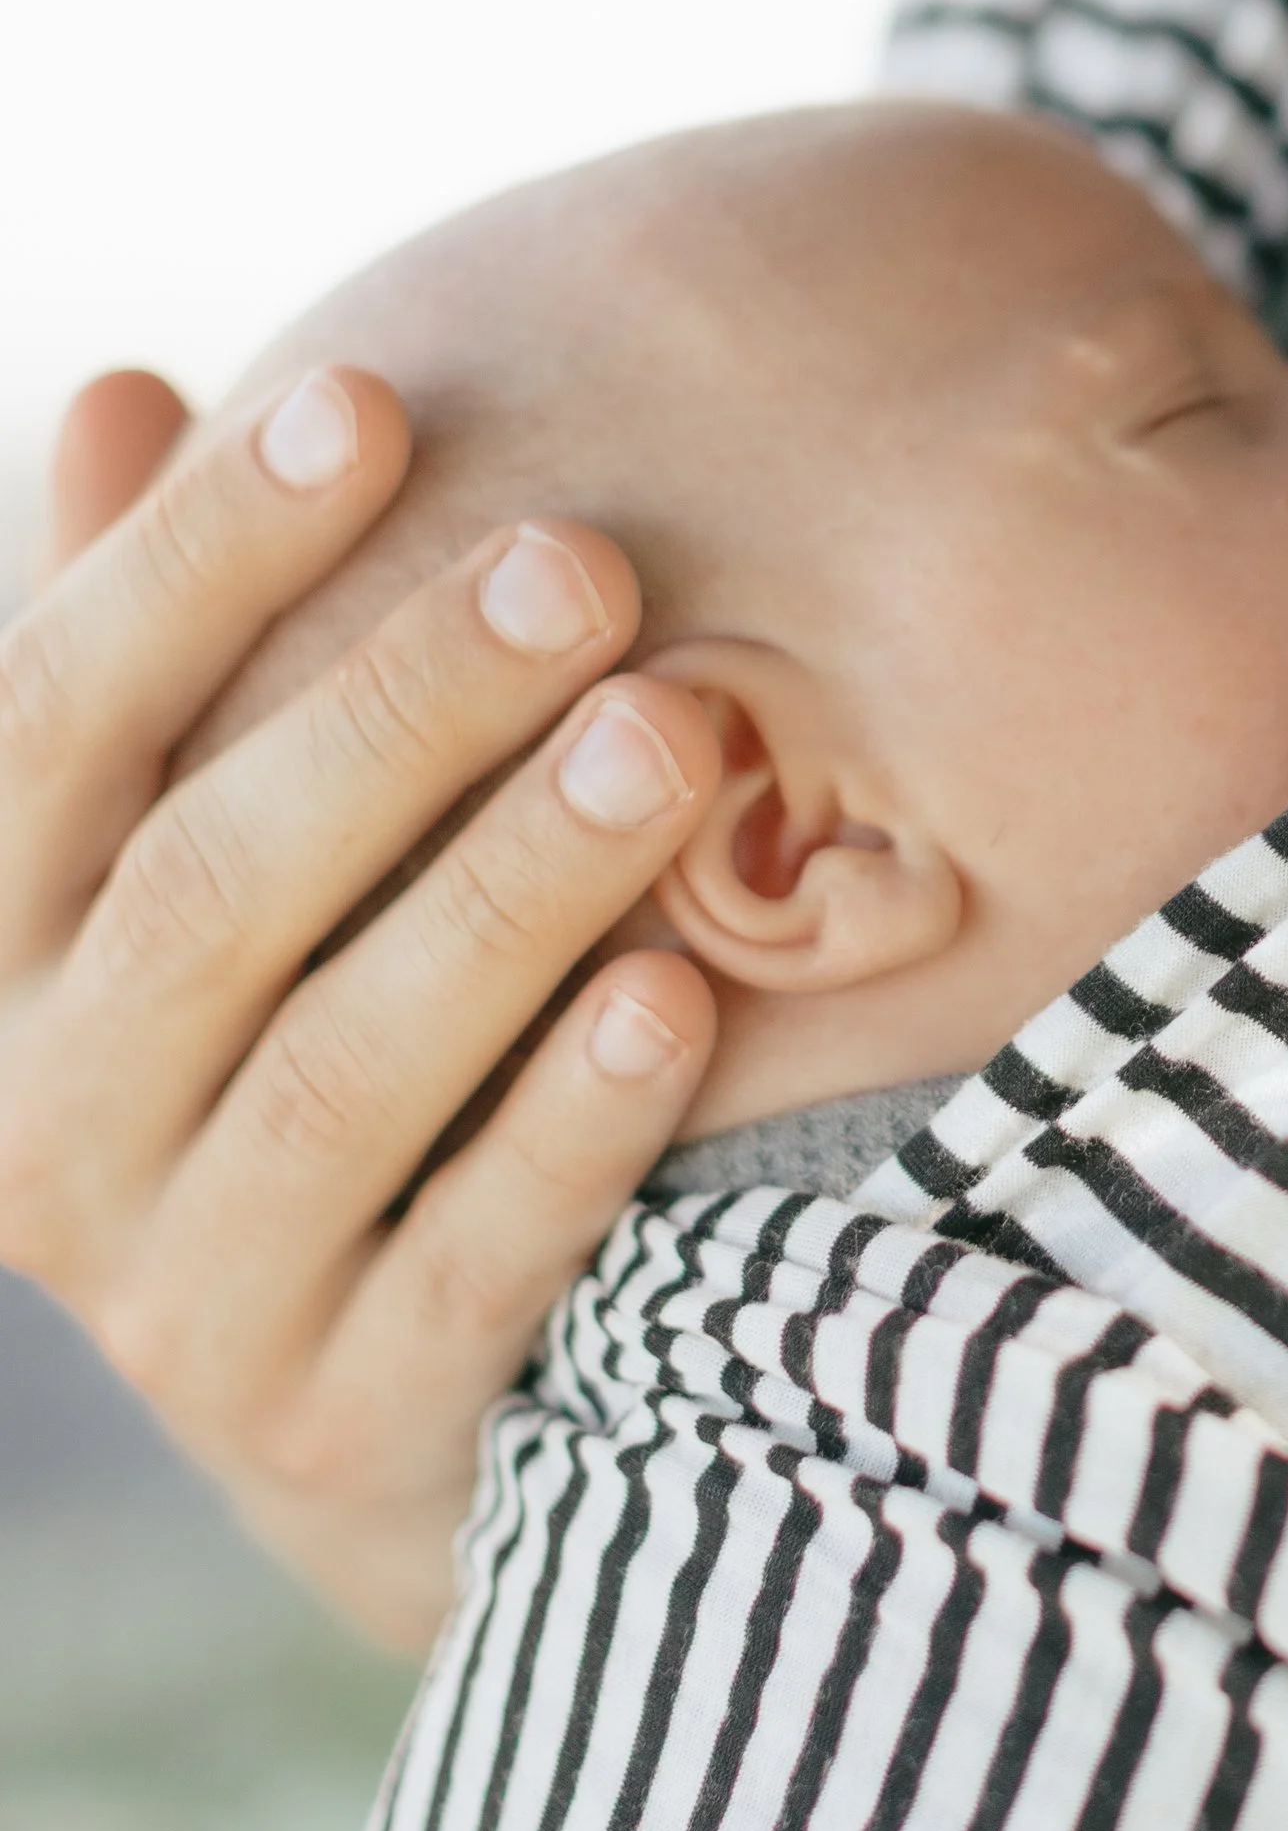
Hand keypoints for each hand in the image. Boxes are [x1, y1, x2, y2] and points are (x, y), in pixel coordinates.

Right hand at [0, 365, 720, 1651]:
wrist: (374, 1418)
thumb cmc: (287, 1030)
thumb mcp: (192, 843)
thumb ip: (155, 643)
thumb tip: (123, 389)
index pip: (51, 722)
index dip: (195, 555)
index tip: (365, 397)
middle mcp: (42, 1132)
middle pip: (208, 886)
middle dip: (401, 709)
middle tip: (586, 562)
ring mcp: (188, 1307)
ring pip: (338, 1076)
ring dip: (507, 892)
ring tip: (671, 736)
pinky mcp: (345, 1440)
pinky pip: (464, 1271)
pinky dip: (568, 1129)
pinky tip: (681, 996)